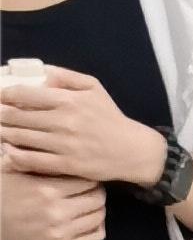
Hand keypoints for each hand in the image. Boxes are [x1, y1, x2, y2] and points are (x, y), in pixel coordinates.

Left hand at [1, 61, 161, 186]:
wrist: (133, 150)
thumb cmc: (111, 118)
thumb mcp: (93, 87)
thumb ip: (66, 76)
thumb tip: (41, 75)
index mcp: (67, 100)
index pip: (24, 94)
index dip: (5, 95)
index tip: (0, 97)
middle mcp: (63, 122)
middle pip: (18, 117)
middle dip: (0, 115)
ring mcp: (64, 145)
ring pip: (21, 138)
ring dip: (4, 134)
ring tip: (0, 132)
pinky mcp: (67, 165)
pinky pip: (33, 160)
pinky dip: (16, 156)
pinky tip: (8, 152)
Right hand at [1, 159, 101, 239]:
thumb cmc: (1, 192)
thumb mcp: (12, 169)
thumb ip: (31, 157)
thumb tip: (51, 144)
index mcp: (47, 190)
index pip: (86, 180)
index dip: (89, 176)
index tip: (86, 174)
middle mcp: (57, 212)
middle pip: (96, 199)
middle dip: (97, 191)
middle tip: (92, 188)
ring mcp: (60, 232)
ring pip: (98, 218)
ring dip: (98, 209)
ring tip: (91, 203)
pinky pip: (93, 238)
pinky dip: (98, 228)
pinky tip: (92, 221)